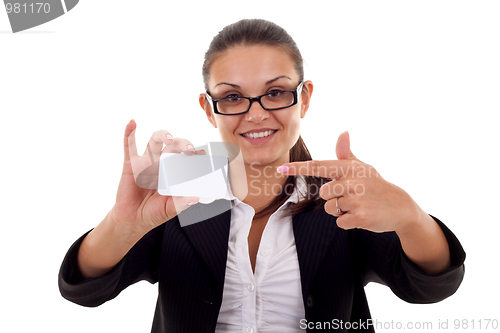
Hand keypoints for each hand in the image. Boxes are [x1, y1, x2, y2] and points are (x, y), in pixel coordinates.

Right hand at [111, 120, 205, 233]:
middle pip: (173, 145)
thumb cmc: (154, 212)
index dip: (194, 153)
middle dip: (182, 144)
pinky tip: (132, 123)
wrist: (133, 220)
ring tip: (169, 139)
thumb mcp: (171, 209)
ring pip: (154, 140)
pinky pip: (128, 145)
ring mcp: (146, 161)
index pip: (185, 156)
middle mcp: (161, 162)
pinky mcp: (130, 163)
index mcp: (174, 171)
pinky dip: (129, 133)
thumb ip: (181, 203)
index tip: (201, 154)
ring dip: (162, 135)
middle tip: (189, 150)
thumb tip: (195, 198)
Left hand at [278, 131, 424, 232]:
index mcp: (350, 168)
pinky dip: (348, 222)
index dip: (299, 168)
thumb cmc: (375, 185)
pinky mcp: (360, 217)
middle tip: (352, 197)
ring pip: (330, 209)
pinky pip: (340, 222)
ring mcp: (357, 200)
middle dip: (334, 198)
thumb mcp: (362, 167)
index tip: (281, 167)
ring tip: (357, 206)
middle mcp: (353, 182)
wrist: (400, 206)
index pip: (319, 166)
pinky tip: (362, 216)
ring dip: (340, 211)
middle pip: (323, 194)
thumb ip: (346, 154)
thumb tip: (343, 132)